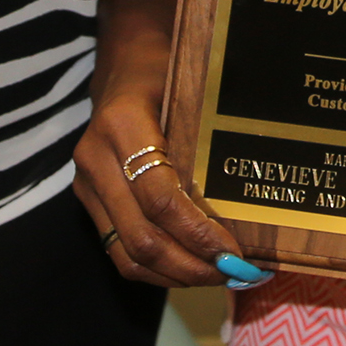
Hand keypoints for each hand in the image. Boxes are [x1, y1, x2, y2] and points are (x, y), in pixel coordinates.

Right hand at [73, 90, 271, 290]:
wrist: (124, 67)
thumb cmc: (167, 74)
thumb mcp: (190, 91)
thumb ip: (208, 138)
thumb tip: (258, 201)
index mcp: (122, 125)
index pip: (159, 198)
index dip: (198, 233)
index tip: (235, 250)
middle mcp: (96, 159)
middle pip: (142, 237)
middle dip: (191, 266)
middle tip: (235, 273)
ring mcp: (88, 184)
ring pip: (127, 255)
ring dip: (176, 276)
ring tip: (218, 277)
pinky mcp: (90, 201)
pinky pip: (119, 250)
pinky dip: (158, 270)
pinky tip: (192, 269)